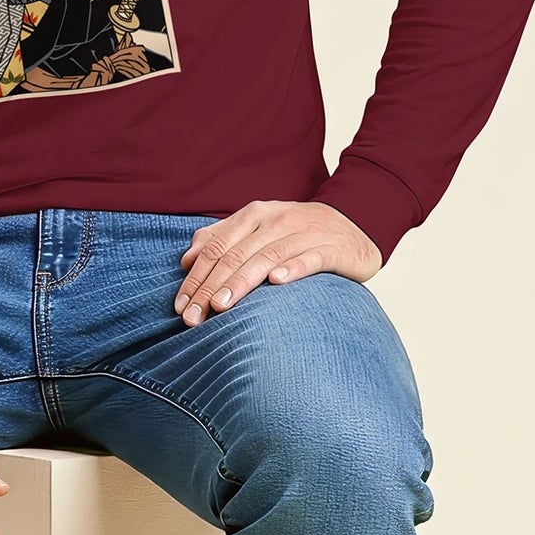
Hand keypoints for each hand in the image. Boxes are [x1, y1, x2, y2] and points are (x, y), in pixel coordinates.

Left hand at [175, 200, 382, 325]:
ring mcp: (305, 233)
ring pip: (266, 257)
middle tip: (192, 318)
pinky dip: (293, 268)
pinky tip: (277, 283)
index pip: (217, 247)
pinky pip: (310, 258)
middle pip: (236, 256)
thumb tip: (187, 259)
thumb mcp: (258, 229)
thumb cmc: (297, 233)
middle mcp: (276, 221)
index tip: (180, 306)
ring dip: (241, 282)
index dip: (196, 277)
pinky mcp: (331, 249)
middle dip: (210, 288)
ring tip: (221, 306)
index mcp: (254, 215)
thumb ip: (222, 238)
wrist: (354, 225)